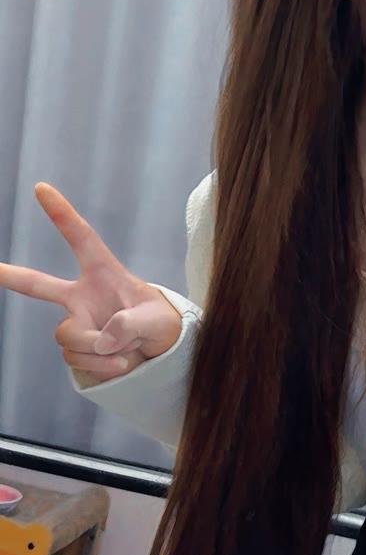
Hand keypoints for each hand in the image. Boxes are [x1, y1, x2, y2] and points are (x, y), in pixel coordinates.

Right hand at [0, 183, 183, 385]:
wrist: (161, 355)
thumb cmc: (162, 325)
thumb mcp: (156, 321)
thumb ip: (130, 325)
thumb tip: (101, 339)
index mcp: (104, 274)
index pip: (82, 239)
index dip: (61, 213)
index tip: (42, 188)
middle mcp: (82, 297)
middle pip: (39, 285)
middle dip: (11, 276)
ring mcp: (77, 323)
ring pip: (68, 337)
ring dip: (100, 351)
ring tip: (129, 351)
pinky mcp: (76, 348)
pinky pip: (76, 359)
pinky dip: (101, 366)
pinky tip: (121, 363)